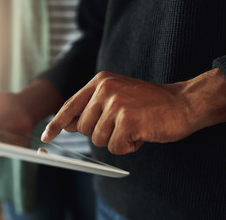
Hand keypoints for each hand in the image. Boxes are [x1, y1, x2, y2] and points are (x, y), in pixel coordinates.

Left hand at [42, 71, 196, 154]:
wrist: (182, 103)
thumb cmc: (148, 103)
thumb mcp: (116, 97)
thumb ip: (91, 108)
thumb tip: (65, 124)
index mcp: (99, 81)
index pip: (70, 105)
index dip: (56, 123)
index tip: (47, 136)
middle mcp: (104, 89)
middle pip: (82, 127)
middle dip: (100, 133)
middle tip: (121, 124)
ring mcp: (115, 103)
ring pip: (97, 139)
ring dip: (115, 140)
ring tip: (133, 126)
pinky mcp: (127, 120)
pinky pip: (115, 147)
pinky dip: (128, 147)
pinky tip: (140, 134)